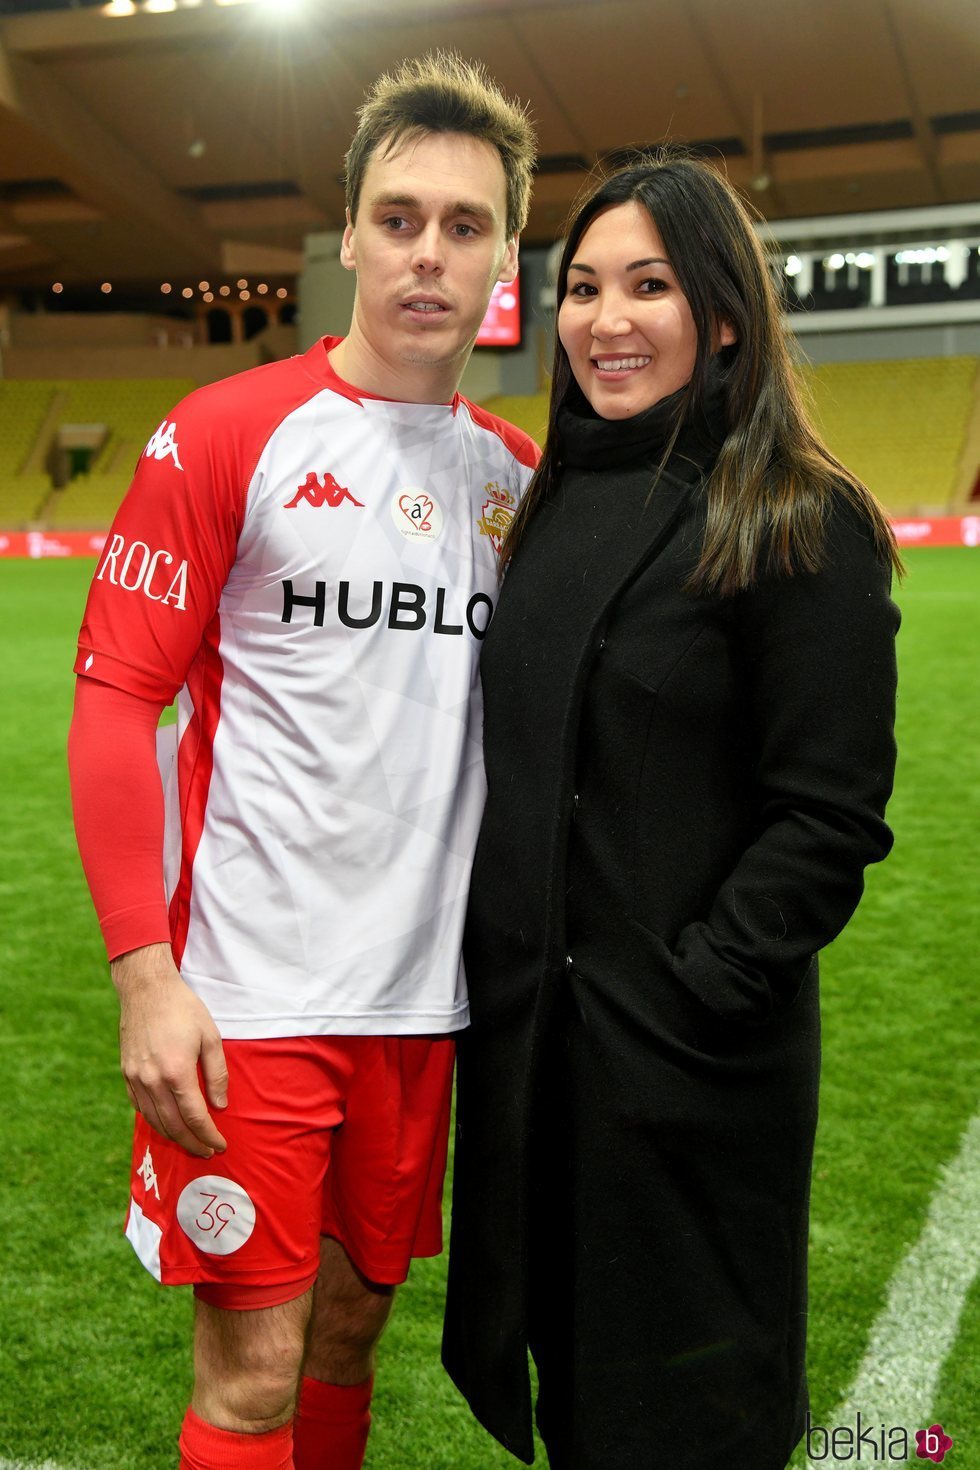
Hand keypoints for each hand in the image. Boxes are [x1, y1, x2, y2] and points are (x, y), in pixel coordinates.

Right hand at [111, 942, 228, 1157]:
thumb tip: (219, 1106)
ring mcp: (136, 1079)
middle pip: (173, 1126)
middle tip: (207, 1151)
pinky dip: (154, 1120)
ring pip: (154, 1120)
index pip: (195, 1117)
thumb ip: (217, 1074)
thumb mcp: (211, 1037)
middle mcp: (153, 1081)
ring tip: (190, 1143)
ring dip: (173, 1136)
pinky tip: (167, 1122)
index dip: (209, 1135)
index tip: (220, 1145)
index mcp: (177, 1072)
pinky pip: (140, 1107)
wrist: (146, 990)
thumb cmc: (183, 1009)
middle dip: (192, 1143)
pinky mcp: (126, 1073)